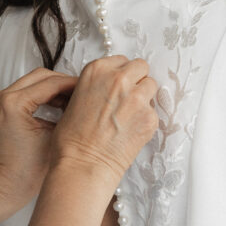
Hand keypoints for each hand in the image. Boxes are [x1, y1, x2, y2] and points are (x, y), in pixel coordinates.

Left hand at [0, 68, 77, 223]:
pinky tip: (57, 107)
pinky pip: (24, 93)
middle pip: (41, 77)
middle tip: (83, 94)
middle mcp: (1, 99)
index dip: (74, 85)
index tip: (91, 89)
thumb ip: (68, 115)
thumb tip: (83, 102)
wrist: (3, 189)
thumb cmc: (25, 174)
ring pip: (32, 83)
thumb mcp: (55, 140)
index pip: (51, 83)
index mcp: (13, 104)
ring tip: (72, 101)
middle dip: (64, 84)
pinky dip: (41, 96)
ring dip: (53, 89)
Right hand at [50, 56, 158, 183]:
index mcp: (97, 70)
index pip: (122, 61)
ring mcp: (137, 97)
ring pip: (151, 86)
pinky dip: (145, 120)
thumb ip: (97, 86)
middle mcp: (119, 79)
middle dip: (136, 80)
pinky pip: (154, 112)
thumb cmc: (72, 140)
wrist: (82, 165)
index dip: (121, 75)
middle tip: (128, 98)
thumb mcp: (75, 99)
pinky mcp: (150, 117)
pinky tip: (130, 132)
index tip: (118, 86)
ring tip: (129, 116)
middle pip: (141, 67)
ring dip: (144, 97)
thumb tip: (110, 88)